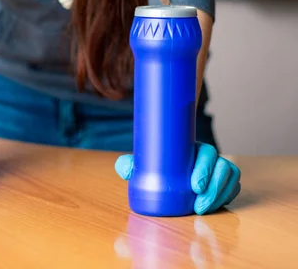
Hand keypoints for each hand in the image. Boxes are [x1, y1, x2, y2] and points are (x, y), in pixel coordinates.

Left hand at [115, 142, 240, 214]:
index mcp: (192, 148)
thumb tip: (124, 168)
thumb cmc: (154, 166)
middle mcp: (208, 157)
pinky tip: (215, 207)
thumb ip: (130, 165)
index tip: (194, 185)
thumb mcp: (142, 165)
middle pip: (222, 167)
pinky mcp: (225, 183)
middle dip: (213, 187)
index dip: (204, 168)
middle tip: (198, 204)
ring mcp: (219, 169)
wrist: (162, 174)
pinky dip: (227, 197)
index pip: (207, 152)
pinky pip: (233, 188)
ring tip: (202, 210)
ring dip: (219, 196)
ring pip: (230, 178)